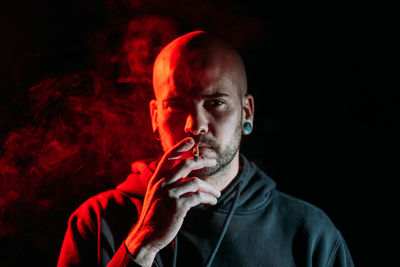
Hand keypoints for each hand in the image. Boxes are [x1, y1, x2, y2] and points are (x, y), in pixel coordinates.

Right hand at [125, 137, 220, 265]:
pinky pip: (197, 197)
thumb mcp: (157, 196)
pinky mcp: (177, 207)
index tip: (191, 141)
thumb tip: (188, 179)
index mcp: (156, 180)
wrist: (147, 236)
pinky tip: (212, 202)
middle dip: (202, 161)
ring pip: (195, 182)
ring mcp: (169, 195)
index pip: (168, 158)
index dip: (180, 147)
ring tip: (217, 194)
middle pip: (185, 165)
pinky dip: (207, 199)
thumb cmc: (155, 216)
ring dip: (209, 187)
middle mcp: (162, 184)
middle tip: (213, 162)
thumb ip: (169, 185)